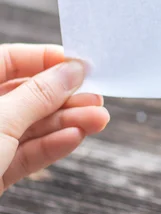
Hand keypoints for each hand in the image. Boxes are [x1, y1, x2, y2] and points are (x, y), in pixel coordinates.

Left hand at [0, 44, 109, 193]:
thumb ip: (39, 95)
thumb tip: (71, 71)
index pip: (8, 60)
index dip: (45, 60)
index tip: (80, 65)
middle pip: (26, 95)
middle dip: (64, 97)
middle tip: (96, 96)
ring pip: (31, 127)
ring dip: (67, 122)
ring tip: (98, 119)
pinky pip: (25, 154)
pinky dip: (52, 146)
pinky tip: (75, 137)